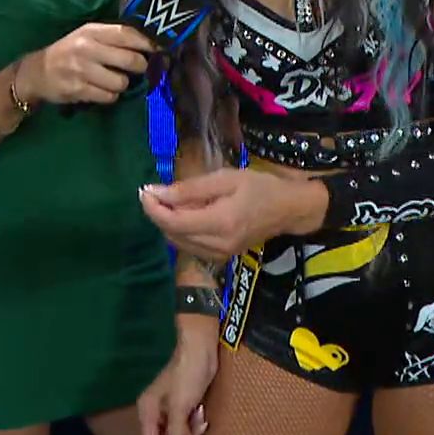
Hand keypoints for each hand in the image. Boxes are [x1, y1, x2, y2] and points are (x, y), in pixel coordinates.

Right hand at [23, 23, 154, 105]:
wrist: (36, 72)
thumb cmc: (69, 52)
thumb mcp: (87, 36)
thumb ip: (114, 38)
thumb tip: (150, 46)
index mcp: (91, 31)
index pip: (127, 34)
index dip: (147, 43)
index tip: (160, 50)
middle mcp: (87, 48)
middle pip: (130, 59)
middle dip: (141, 67)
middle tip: (141, 69)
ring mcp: (81, 70)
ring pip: (121, 82)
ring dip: (123, 84)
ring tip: (114, 81)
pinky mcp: (78, 90)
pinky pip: (109, 96)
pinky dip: (110, 95)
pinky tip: (101, 90)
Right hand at [137, 333, 216, 434]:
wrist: (200, 350)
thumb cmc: (186, 376)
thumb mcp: (180, 406)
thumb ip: (178, 431)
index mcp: (148, 411)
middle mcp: (155, 412)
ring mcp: (170, 408)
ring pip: (178, 433)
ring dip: (191, 433)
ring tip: (202, 422)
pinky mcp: (184, 404)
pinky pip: (187, 423)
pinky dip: (195, 425)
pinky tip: (203, 416)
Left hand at [138, 167, 317, 259]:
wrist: (289, 210)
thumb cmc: (260, 187)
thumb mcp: (226, 178)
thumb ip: (190, 188)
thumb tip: (156, 192)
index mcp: (219, 223)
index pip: (174, 222)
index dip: (153, 209)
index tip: (144, 190)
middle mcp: (217, 244)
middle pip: (173, 234)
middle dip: (157, 214)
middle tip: (152, 192)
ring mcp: (220, 254)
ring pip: (179, 243)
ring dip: (167, 223)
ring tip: (166, 201)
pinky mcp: (222, 256)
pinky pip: (191, 246)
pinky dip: (180, 231)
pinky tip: (183, 214)